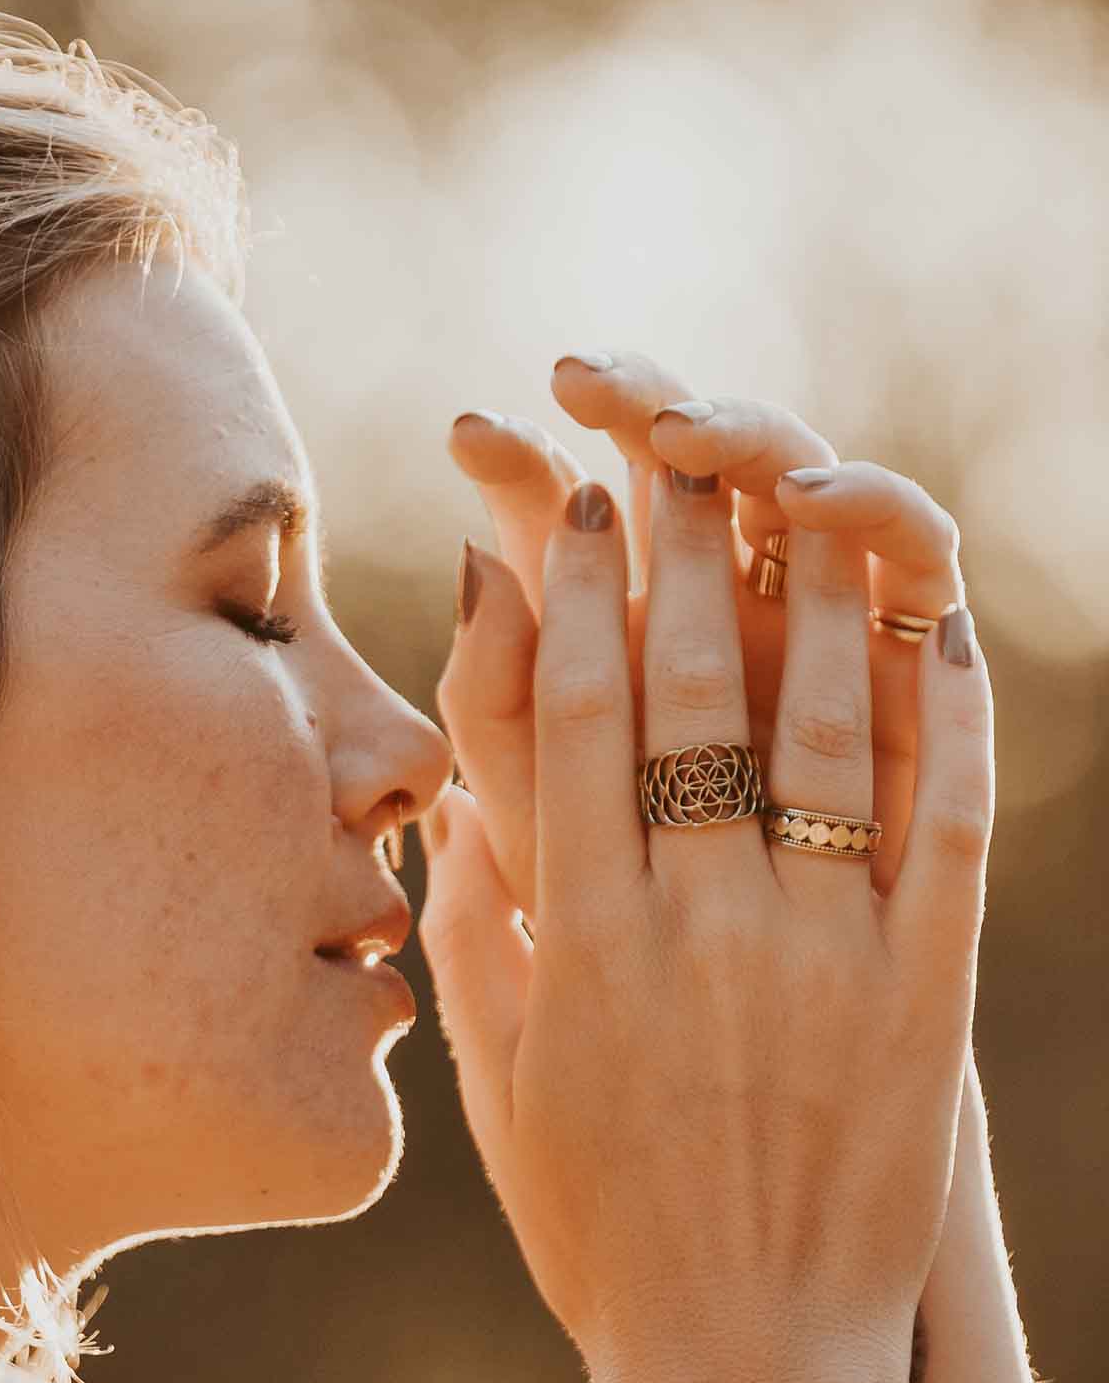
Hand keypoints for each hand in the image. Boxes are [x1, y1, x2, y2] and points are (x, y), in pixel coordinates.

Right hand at [415, 459, 993, 1382]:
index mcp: (585, 939)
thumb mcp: (497, 1081)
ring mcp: (818, 957)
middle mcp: (700, 925)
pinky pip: (940, 834)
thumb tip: (451, 804)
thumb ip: (475, 932)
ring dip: (806, 601)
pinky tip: (936, 636)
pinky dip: (944, 724)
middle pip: (687, 695)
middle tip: (674, 455)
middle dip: (679, 556)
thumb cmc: (597, 1225)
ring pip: (817, 736)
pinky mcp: (922, 1003)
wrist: (749, 1365)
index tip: (571, 512)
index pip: (573, 719)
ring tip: (801, 502)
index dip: (573, 598)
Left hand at [440, 353, 964, 916]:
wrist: (726, 1006)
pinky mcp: (910, 642)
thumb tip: (470, 563)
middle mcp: (715, 589)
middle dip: (636, 405)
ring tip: (686, 432)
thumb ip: (490, 696)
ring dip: (748, 434)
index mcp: (606, 613)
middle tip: (587, 377)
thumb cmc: (605, 909)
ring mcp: (818, 604)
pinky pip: (915, 552)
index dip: (519, 459)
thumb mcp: (531, 805)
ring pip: (799, 477)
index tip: (468, 430)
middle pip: (683, 458)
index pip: (559, 503)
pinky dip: (876, 506)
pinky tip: (811, 497)